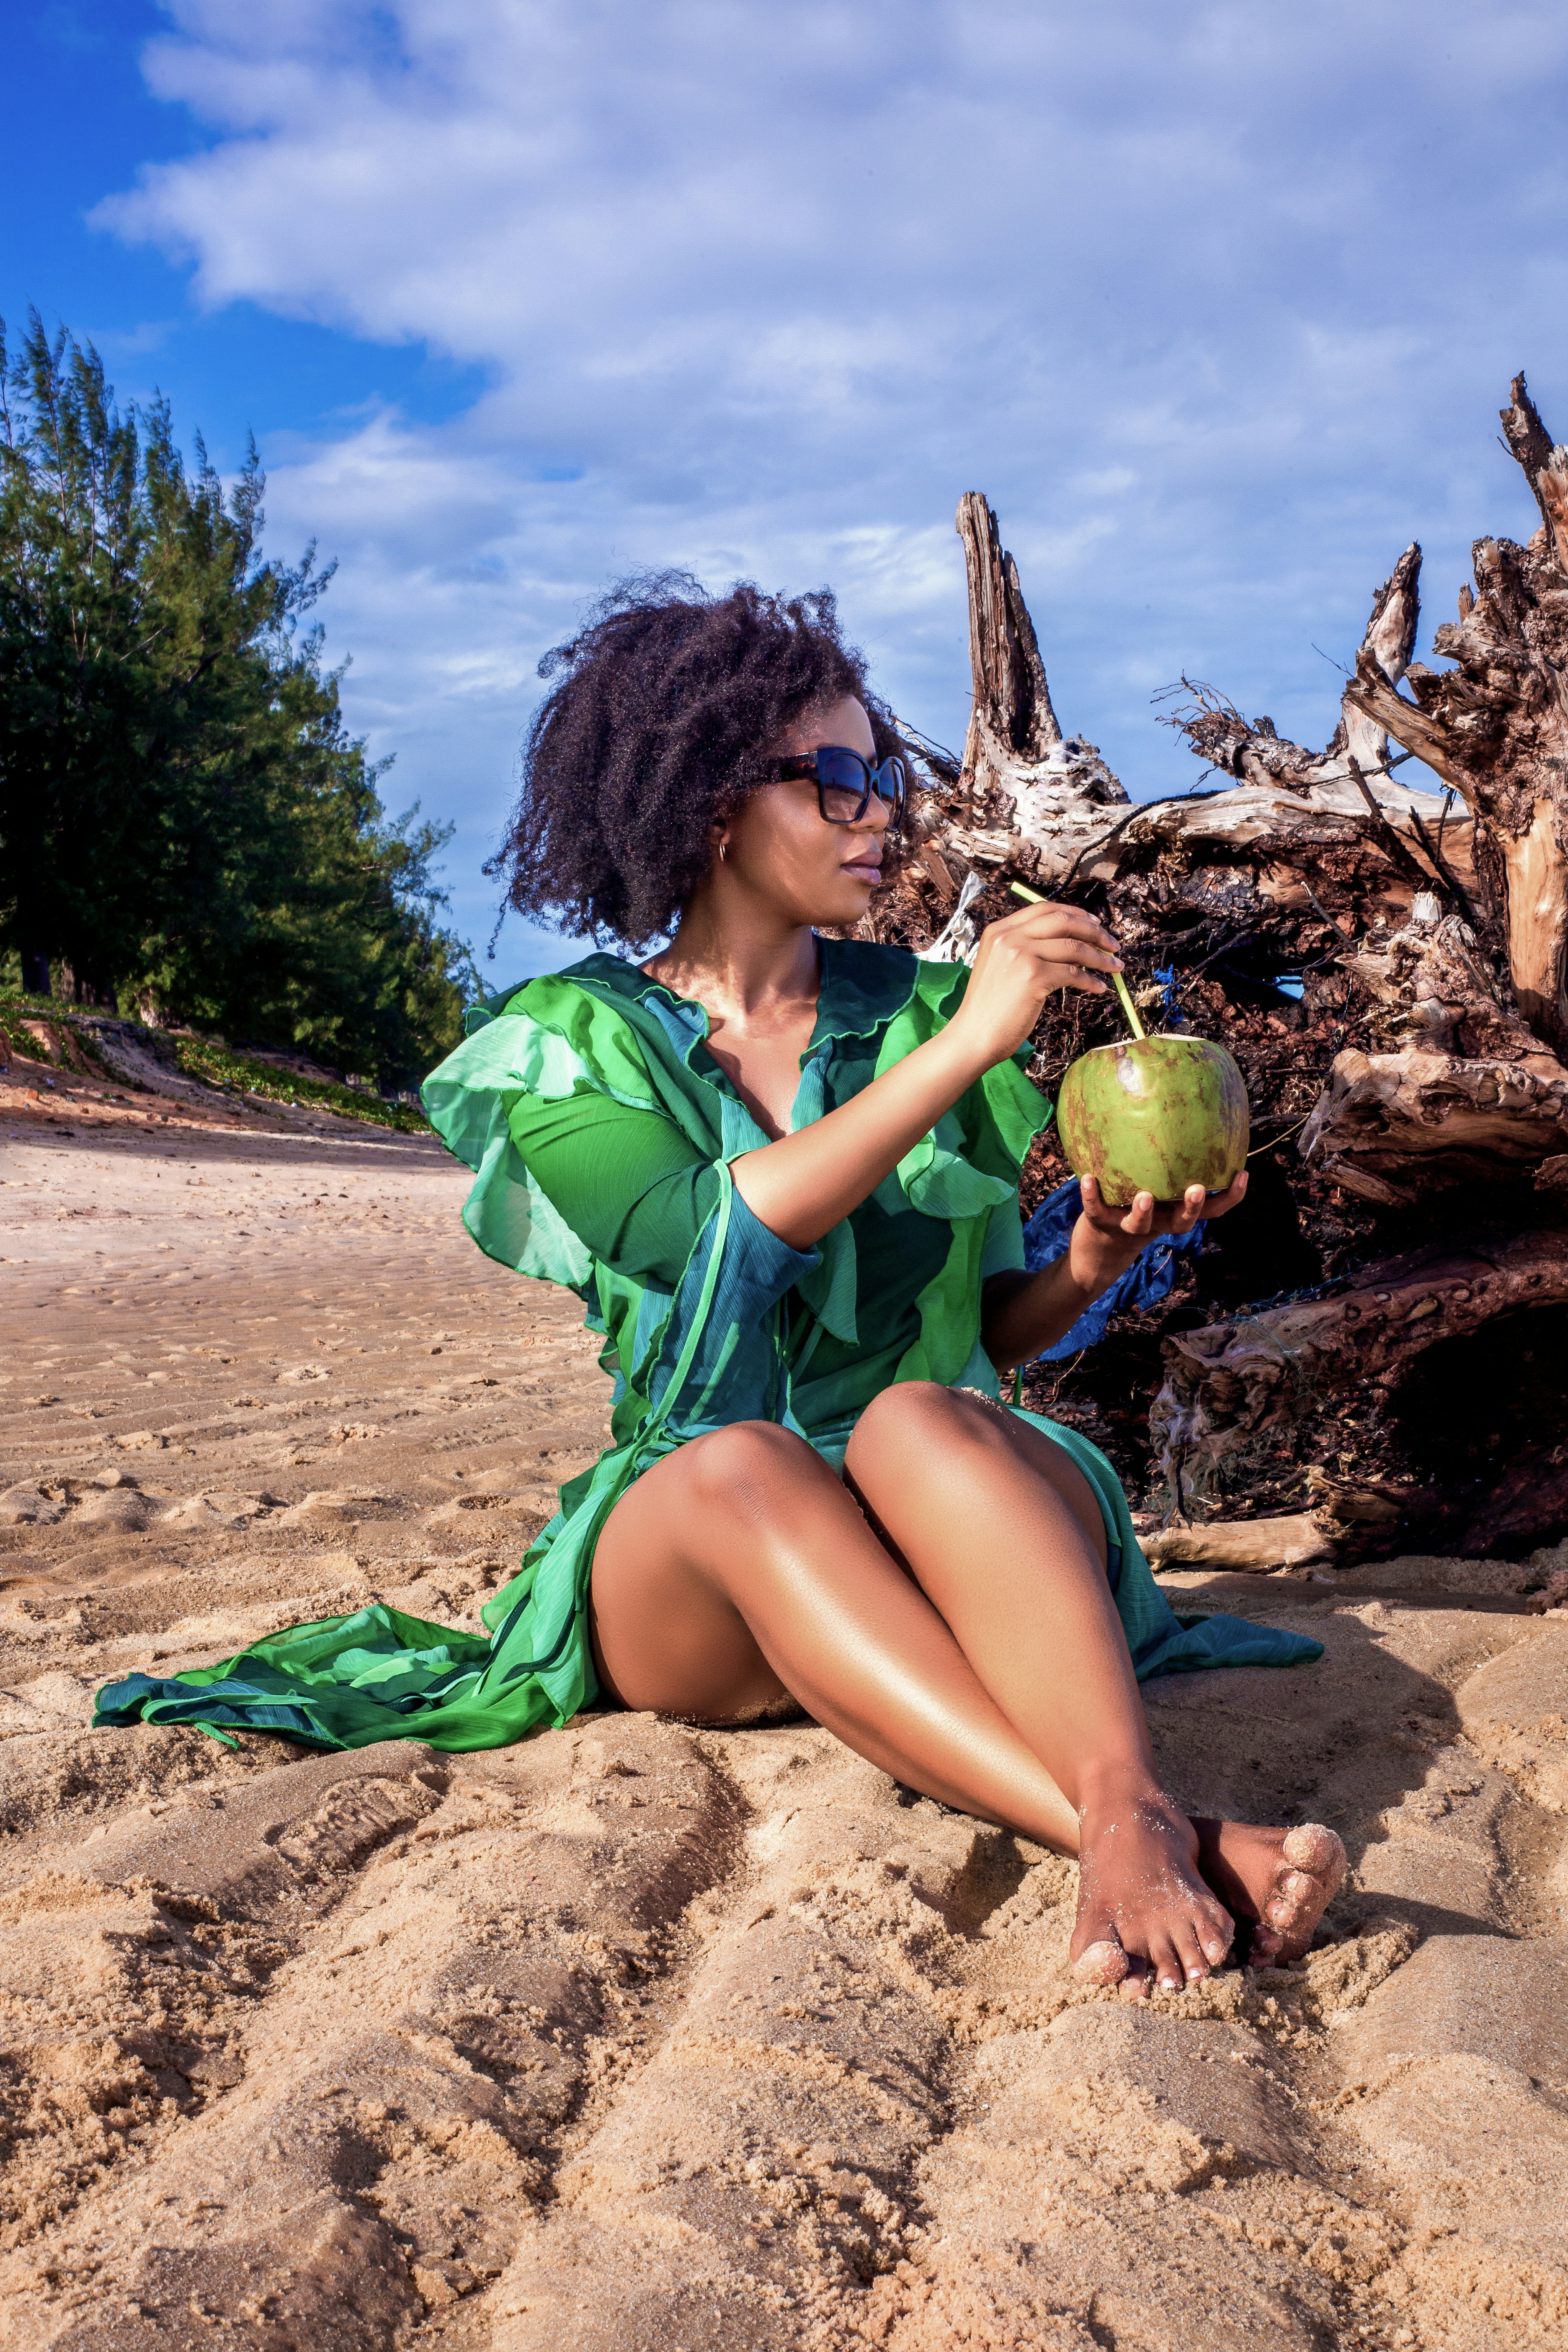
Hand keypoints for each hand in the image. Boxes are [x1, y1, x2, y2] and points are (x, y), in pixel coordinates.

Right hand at [948, 900, 1122, 1068]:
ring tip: (1115, 967)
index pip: (1045, 909)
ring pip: (1073, 947)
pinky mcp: (1033, 976)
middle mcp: (1009, 936)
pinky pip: (1073, 973)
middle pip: (1063, 921)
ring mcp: (1021, 954)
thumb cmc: (989, 1008)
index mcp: (1000, 930)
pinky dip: (1091, 980)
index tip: (1095, 924)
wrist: (973, 1035)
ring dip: (1100, 957)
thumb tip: (1068, 942)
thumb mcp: (1000, 965)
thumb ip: (1023, 947)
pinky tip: (1099, 987)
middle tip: (1113, 944)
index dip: (1075, 914)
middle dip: (1094, 931)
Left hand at [1067, 1169, 1248, 1295]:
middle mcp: (1157, 1222)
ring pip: (1140, 1224)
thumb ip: (1170, 1170)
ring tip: (1145, 1197)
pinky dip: (1090, 1196)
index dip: (1230, 1197)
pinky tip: (1086, 1178)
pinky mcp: (1100, 1223)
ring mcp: (1128, 1226)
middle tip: (1198, 1189)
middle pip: (1180, 1221)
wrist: (1097, 1251)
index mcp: (1174, 1213)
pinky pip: (1096, 1209)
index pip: (1211, 1210)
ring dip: (1143, 1211)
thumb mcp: (1159, 1193)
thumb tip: (1187, 1124)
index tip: (1244, 1174)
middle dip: (1191, 1207)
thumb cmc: (1134, 1210)